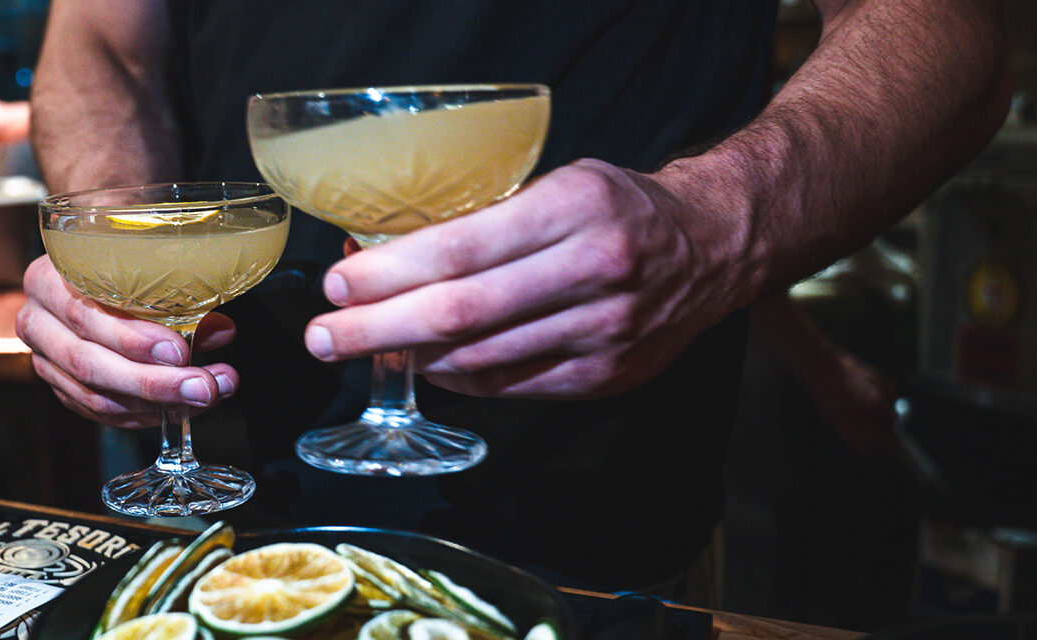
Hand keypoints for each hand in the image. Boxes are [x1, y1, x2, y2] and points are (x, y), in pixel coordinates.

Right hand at [15, 256, 236, 427]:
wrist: (75, 278)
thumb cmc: (110, 263)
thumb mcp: (137, 265)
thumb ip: (175, 296)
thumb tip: (219, 331)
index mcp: (46, 280)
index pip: (84, 315)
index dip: (131, 339)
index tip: (179, 350)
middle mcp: (36, 322)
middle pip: (89, 364)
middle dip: (152, 382)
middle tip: (202, 386)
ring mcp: (45, 361)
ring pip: (96, 397)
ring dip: (157, 404)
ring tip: (205, 395)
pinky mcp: (60, 387)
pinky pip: (101, 412)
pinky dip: (144, 414)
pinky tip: (181, 407)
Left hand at [302, 158, 743, 398]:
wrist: (713, 246)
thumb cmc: (616, 206)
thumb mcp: (557, 181)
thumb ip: (485, 215)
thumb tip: (384, 249)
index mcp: (574, 208)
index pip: (462, 249)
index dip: (390, 273)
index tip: (337, 283)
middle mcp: (594, 271)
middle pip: (462, 313)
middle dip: (378, 328)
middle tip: (322, 336)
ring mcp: (604, 332)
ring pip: (482, 360)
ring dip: (410, 358)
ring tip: (362, 347)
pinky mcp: (606, 376)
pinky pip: (510, 386)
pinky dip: (458, 379)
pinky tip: (425, 364)